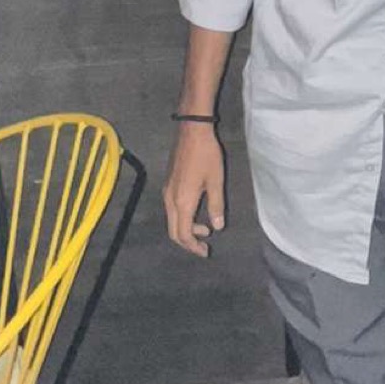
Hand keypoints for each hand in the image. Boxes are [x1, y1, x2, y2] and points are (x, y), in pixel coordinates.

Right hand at [163, 123, 225, 256]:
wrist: (192, 131)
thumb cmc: (206, 155)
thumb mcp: (216, 182)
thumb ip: (216, 206)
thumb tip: (218, 226)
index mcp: (182, 202)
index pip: (183, 234)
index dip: (194, 246)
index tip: (206, 251)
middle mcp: (170, 200)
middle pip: (174, 231)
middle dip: (188, 242)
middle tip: (205, 245)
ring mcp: (167, 192)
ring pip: (172, 221)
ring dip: (186, 229)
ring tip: (205, 228)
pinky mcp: (168, 185)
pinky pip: (172, 210)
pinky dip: (183, 218)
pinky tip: (197, 212)